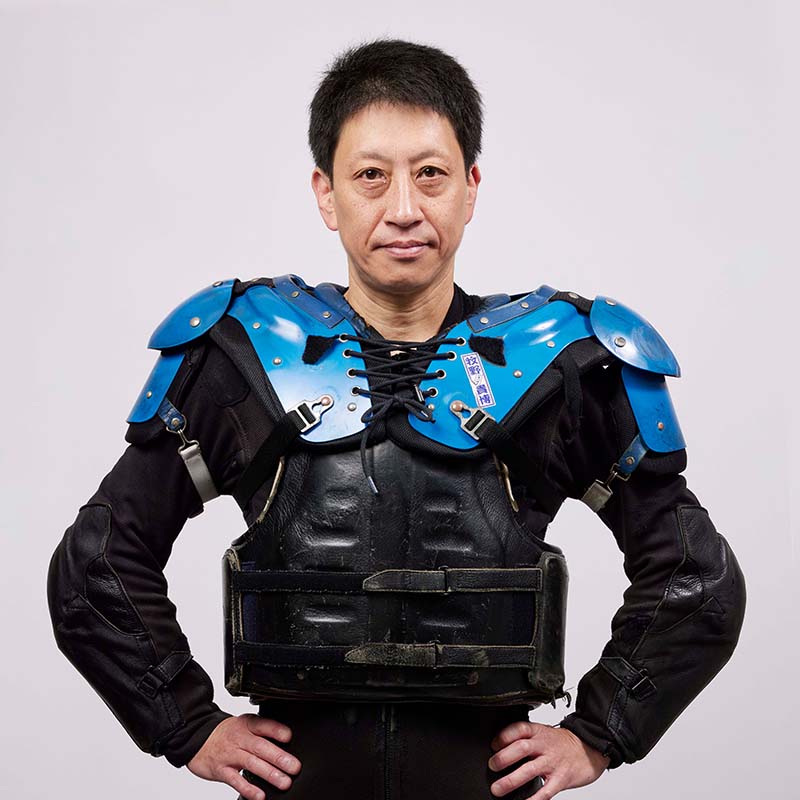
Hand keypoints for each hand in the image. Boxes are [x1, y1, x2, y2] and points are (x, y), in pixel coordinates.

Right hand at [187, 713, 301, 799]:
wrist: (198, 738)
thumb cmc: (228, 733)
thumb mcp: (244, 725)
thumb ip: (262, 732)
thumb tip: (287, 743)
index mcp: (248, 724)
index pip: (263, 725)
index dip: (276, 730)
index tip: (289, 737)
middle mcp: (239, 738)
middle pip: (261, 747)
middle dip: (279, 757)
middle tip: (295, 767)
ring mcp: (230, 754)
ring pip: (251, 763)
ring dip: (269, 774)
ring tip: (284, 782)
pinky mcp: (221, 770)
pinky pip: (235, 780)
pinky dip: (248, 788)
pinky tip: (260, 795)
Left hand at [488, 721, 608, 798]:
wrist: (589, 749)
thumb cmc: (562, 743)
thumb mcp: (544, 733)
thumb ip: (526, 738)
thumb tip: (501, 748)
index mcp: (538, 732)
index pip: (518, 728)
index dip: (503, 736)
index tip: (493, 745)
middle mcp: (544, 745)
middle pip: (521, 748)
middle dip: (504, 758)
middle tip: (492, 766)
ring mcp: (552, 762)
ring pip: (529, 770)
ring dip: (511, 780)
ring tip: (498, 788)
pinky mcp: (561, 779)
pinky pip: (545, 791)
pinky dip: (533, 799)